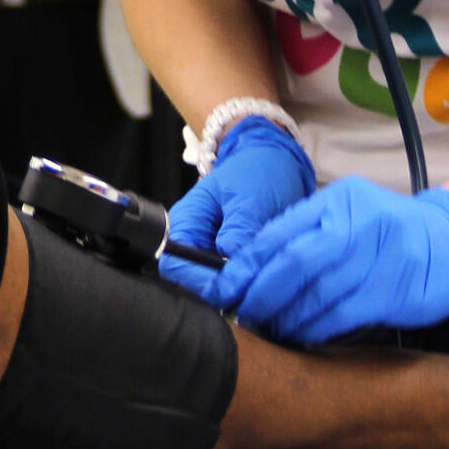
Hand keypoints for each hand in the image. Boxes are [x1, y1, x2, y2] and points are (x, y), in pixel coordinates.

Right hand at [157, 115, 314, 304]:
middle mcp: (196, 241)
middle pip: (199, 281)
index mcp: (187, 222)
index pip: (175, 266)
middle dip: (228, 285)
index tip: (233, 288)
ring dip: (245, 282)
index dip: (200, 282)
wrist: (274, 160)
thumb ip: (238, 233)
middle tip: (260, 280)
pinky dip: (256, 277)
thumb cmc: (257, 171)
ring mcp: (214, 251)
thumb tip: (232, 268)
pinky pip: (240, 278)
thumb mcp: (249, 198)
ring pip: (222, 283)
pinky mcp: (234, 258)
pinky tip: (272, 266)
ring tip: (270, 269)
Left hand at [219, 178, 448, 344]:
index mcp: (338, 200)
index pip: (280, 233)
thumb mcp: (350, 215)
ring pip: (316, 292)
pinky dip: (317, 329)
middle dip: (259, 293)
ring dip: (285, 317)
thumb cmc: (392, 232)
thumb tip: (253, 267)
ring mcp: (377, 256)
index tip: (222, 288)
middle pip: (293, 262)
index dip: (246, 265)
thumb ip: (308, 233)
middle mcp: (356, 224)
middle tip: (238, 314)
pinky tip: (302, 337)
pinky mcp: (394, 290)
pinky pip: (343, 314)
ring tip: (266, 330)